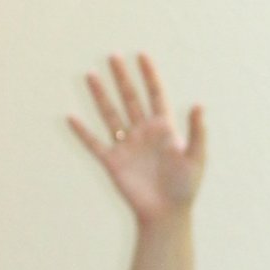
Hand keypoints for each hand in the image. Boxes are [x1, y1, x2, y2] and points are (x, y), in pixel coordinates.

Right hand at [70, 55, 206, 225]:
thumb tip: (198, 104)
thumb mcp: (196, 157)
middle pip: (130, 98)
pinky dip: (82, 132)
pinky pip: (94, 143)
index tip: (142, 56)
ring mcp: (127, 145)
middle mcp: (143, 132)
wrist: (166, 214)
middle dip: (121, 77)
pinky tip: (71, 118)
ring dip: (100, 96)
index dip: (149, 76)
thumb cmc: (185, 188)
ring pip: (110, 114)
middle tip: (112, 56)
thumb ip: (197, 131)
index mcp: (164, 129)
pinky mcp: (113, 162)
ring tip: (90, 75)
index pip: (155, 95)